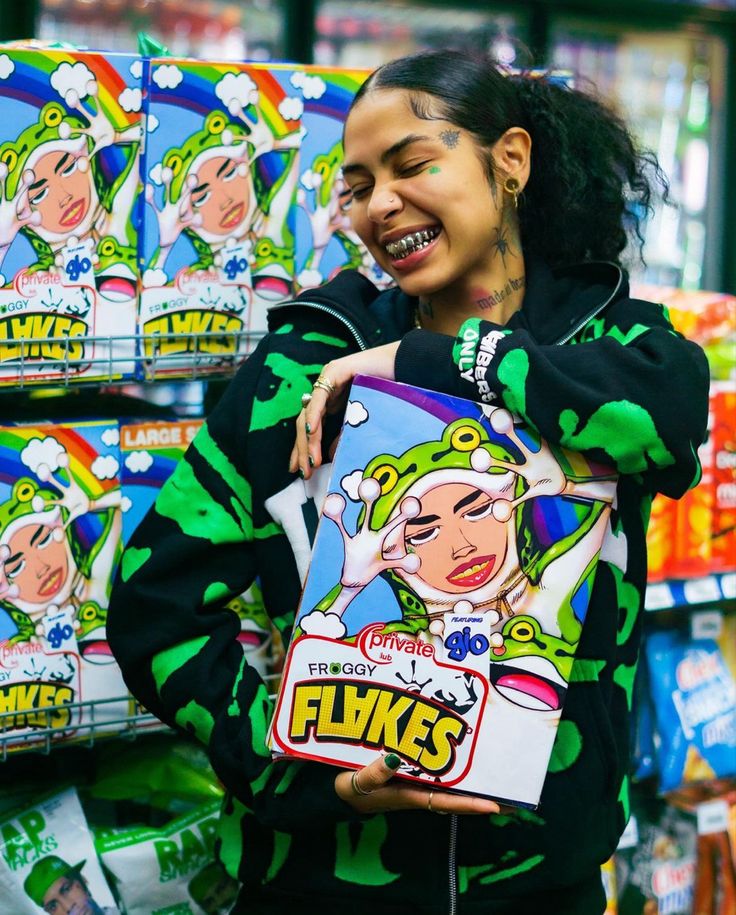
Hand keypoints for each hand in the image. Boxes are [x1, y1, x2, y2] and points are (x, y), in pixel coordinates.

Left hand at [289, 342, 399, 478]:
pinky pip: (320, 397)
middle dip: (303, 449)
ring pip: (309, 413)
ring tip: (311, 460)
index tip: (302, 471)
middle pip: (305, 423)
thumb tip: (330, 456)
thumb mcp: (363, 422)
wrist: (408, 368)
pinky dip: (315, 415)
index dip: (303, 449)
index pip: (310, 428)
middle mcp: (325, 391)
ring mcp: (328, 380)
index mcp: (330, 402)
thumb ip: (345, 436)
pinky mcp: (334, 371)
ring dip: (308, 439)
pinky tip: (312, 431)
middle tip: (304, 472)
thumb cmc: (391, 393)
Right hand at [335, 754, 500, 814]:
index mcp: (410, 796)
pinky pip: (440, 769)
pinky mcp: (414, 771)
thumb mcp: (356, 781)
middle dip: (485, 796)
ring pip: (453, 782)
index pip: (446, 802)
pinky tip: (469, 756)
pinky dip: (455, 764)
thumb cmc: (349, 788)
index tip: (495, 807)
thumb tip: (394, 757)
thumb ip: (374, 772)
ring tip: (503, 776)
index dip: (470, 805)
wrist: (339, 789)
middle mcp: (421, 790)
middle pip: (459, 795)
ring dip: (476, 781)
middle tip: (516, 795)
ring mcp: (419, 781)